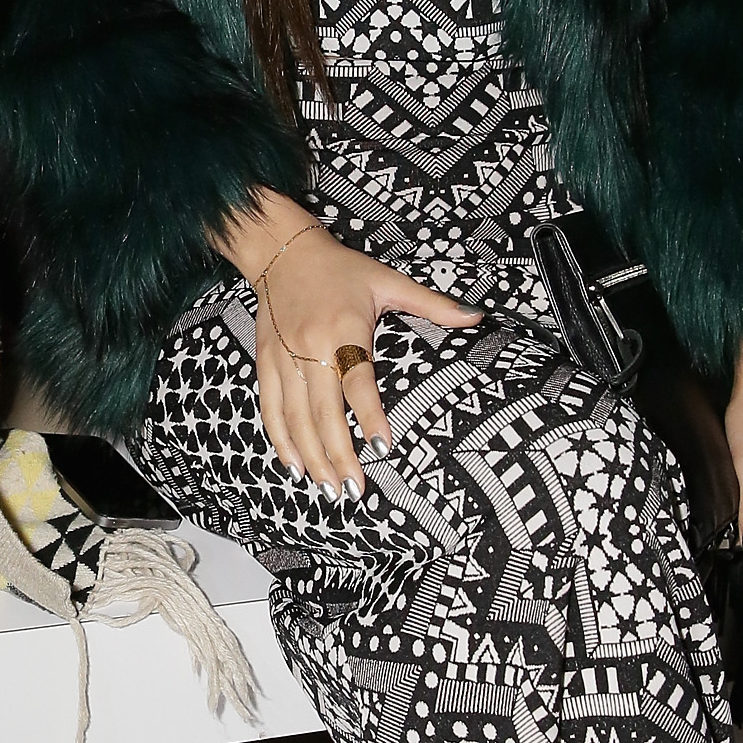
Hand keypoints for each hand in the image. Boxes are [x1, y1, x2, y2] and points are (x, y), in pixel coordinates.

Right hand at [221, 197, 480, 492]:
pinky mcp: (266, 363)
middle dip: (338, 455)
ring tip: (327, 488)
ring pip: (295, 418)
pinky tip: (293, 464)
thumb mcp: (388, 280)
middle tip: (353, 490)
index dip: (368, 416)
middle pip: (323, 412)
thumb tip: (475, 316)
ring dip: (311, 456)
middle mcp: (312, 348)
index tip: (383, 447)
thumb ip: (432, 304)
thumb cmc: (340, 268)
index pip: (358, 381)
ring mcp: (284, 358)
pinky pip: (271, 408)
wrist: (282, 251)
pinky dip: (281, 439)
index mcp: (344, 329)